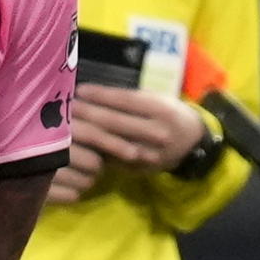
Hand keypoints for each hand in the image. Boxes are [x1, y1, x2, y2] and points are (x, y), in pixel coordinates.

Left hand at [53, 82, 205, 204]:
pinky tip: (78, 143)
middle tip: (68, 107)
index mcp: (161, 110)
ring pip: (112, 144)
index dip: (101, 96)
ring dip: (88, 134)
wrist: (191, 143)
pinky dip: (94, 150)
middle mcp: (156, 132)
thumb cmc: (167, 114)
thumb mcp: (156, 100)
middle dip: (89, 114)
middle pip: (116, 123)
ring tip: (69, 124)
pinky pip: (112, 159)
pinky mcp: (140, 169)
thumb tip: (90, 93)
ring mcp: (148, 153)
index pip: (126, 101)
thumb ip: (128, 99)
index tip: (80, 90)